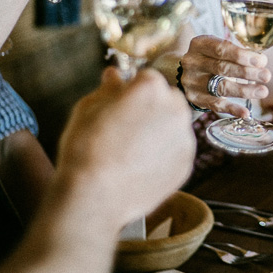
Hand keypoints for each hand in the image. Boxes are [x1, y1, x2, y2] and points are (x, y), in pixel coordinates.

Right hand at [57, 67, 195, 229]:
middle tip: (127, 127)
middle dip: (153, 107)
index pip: (148, 78)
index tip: (121, 104)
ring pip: (175, 126)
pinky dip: (164, 155)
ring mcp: (185, 138)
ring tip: (133, 150)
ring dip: (161, 131)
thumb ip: (108, 89)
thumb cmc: (85, 149)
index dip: (132, 90)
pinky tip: (141, 165)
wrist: (94, 196)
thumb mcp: (88, 108)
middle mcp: (175, 108)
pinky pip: (177, 151)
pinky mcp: (187, 164)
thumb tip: (114, 76)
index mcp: (151, 87)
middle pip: (168, 99)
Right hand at [177, 34, 270, 116]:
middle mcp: (192, 62)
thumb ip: (237, 53)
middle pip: (222, 68)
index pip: (222, 49)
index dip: (243, 55)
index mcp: (199, 44)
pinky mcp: (195, 98)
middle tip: (266, 76)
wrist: (189, 73)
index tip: (262, 61)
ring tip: (262, 91)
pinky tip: (245, 113)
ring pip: (221, 87)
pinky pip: (216, 105)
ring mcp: (191, 81)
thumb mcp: (219, 49)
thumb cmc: (212, 58)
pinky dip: (232, 109)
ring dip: (245, 90)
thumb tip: (261, 61)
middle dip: (247, 72)